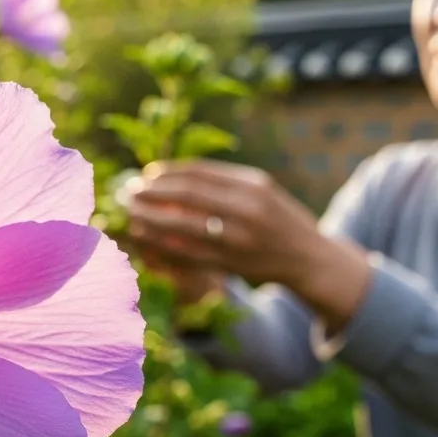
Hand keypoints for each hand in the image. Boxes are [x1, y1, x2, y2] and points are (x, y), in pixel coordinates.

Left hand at [119, 159, 372, 325]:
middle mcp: (248, 209)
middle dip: (151, 192)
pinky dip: (162, 245)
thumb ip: (222, 181)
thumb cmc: (277, 218)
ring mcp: (239, 238)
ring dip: (150, 218)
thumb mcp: (260, 190)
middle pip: (187, 195)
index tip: (145, 174)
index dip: (166, 172)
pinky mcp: (231, 264)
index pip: (198, 172)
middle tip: (127, 191)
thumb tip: (169, 174)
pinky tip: (145, 238)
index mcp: (253, 184)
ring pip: (182, 226)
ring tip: (130, 213)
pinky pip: (187, 253)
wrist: (310, 259)